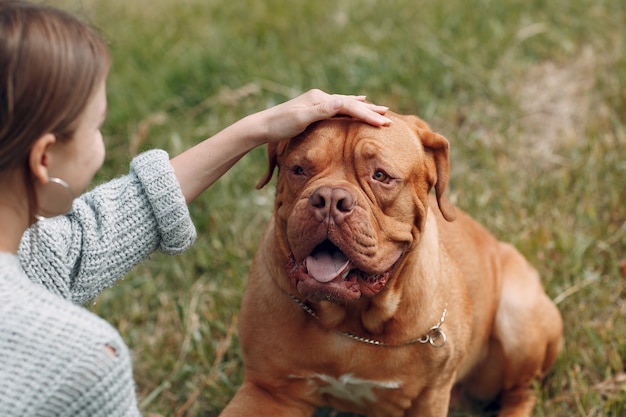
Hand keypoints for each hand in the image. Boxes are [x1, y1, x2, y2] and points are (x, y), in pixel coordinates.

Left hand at [258, 89, 390, 143]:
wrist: (261, 126)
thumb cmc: (279, 126)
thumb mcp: (300, 119)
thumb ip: (321, 110)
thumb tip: (341, 101)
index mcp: (319, 100)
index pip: (349, 105)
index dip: (367, 114)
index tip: (383, 123)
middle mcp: (320, 98)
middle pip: (351, 103)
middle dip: (370, 111)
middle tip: (388, 117)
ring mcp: (317, 102)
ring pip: (347, 104)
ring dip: (364, 107)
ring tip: (380, 109)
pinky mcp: (314, 108)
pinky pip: (339, 106)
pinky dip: (352, 104)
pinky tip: (359, 100)